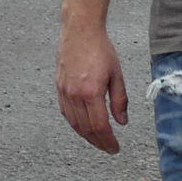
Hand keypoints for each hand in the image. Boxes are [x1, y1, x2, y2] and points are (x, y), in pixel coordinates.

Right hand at [55, 22, 128, 154]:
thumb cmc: (101, 49)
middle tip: (108, 149)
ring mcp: (64, 91)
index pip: (100, 126)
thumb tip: (122, 122)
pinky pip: (65, 112)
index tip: (115, 148)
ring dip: (86, 136)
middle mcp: (75, 94)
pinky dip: (74, 123)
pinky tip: (82, 126)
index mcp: (91, 92)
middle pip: (85, 128)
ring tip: (97, 141)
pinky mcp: (59, 86)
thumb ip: (120, 100)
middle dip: (98, 142)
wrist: (80, 31)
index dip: (108, 141)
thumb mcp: (117, 75)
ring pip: (74, 123)